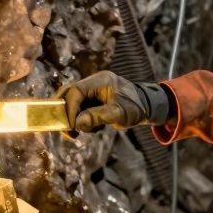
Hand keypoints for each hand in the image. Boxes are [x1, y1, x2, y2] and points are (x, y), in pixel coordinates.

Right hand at [55, 71, 171, 132]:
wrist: (147, 106)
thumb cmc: (136, 107)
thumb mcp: (119, 114)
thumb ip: (98, 117)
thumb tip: (77, 123)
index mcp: (100, 81)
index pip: (76, 91)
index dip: (69, 108)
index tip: (70, 125)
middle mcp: (94, 83)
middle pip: (69, 94)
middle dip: (65, 112)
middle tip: (67, 130)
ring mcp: (93, 91)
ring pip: (73, 103)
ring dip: (74, 118)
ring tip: (83, 131)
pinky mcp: (93, 99)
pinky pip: (80, 108)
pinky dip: (82, 120)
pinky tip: (93, 128)